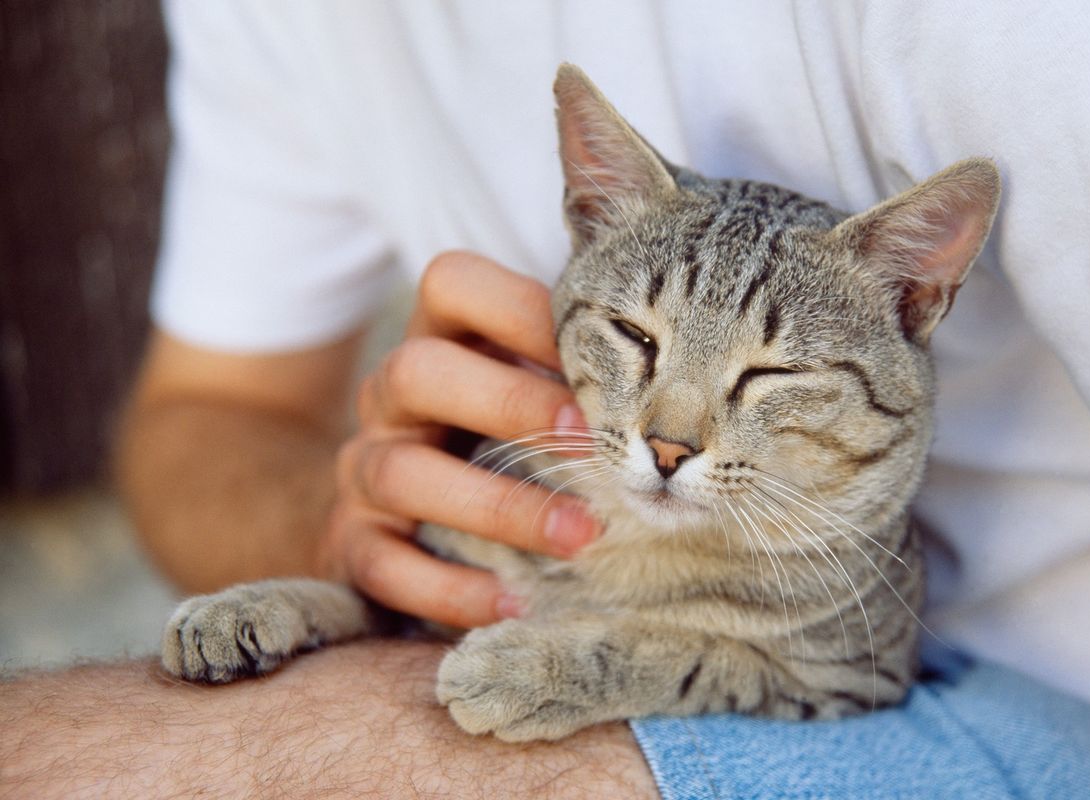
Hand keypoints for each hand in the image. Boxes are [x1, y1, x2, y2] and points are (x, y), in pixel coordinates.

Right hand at [320, 251, 597, 627]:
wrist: (400, 516)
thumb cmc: (499, 437)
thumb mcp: (528, 386)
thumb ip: (574, 367)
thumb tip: (674, 362)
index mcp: (437, 339)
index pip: (451, 284)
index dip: (521, 310)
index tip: (600, 352)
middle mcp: (388, 397)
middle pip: (414, 370)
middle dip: (509, 403)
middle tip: (594, 444)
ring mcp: (363, 468)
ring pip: (402, 473)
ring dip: (500, 506)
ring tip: (583, 536)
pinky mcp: (353, 542)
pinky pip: (381, 565)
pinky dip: (451, 588)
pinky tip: (517, 602)